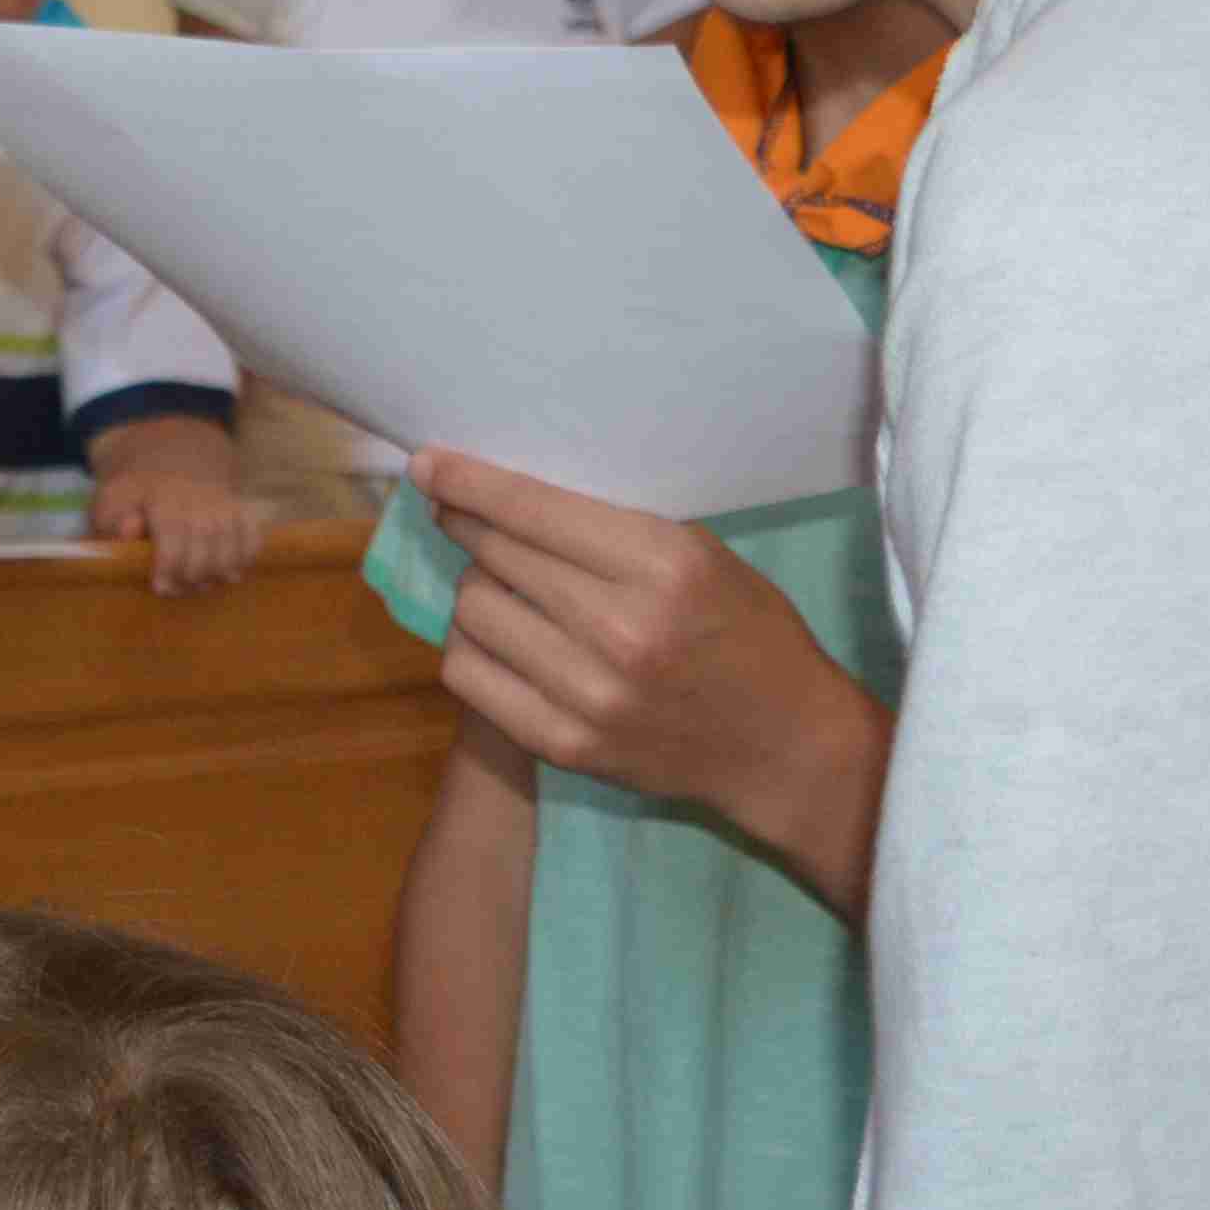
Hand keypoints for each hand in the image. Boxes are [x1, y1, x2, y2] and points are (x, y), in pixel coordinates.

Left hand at [82, 414, 258, 594]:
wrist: (169, 461)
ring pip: (231, 544)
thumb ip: (113, 519)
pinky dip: (245, 558)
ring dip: (218, 572)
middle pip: (205, 543)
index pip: (172, 531)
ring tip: (202, 584)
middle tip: (178, 589)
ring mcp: (223, 503)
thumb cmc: (135, 495)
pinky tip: (229, 572)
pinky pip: (253, 536)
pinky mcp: (241, 509)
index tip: (160, 586)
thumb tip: (130, 530)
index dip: (169, 564)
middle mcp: (197, 497)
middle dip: (193, 574)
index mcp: (161, 496)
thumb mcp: (111, 502)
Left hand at [408, 450, 891, 920]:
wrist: (782, 743)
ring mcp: (588, 694)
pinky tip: (496, 635)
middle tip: (460, 517)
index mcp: (662, 567)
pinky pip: (468, 675)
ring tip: (500, 584)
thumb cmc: (747, 632)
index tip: (427, 465)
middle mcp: (621, 629)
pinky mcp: (564, 745)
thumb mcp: (701, 554)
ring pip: (473, 611)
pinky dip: (470, 645)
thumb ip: (612, 530)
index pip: (533, 511)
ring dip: (476, 588)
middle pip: (495, 557)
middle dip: (467, 527)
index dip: (468, 483)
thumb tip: (511, 498)